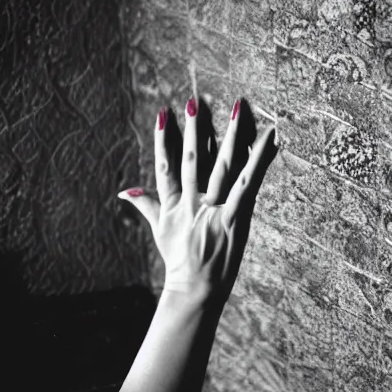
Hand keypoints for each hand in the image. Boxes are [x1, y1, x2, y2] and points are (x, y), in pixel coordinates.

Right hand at [120, 98, 278, 311]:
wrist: (195, 290)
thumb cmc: (179, 259)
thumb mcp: (160, 230)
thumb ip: (145, 204)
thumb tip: (123, 191)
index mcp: (173, 203)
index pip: (165, 164)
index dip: (162, 138)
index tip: (163, 113)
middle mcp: (192, 203)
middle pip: (193, 160)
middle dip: (195, 130)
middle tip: (195, 101)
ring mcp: (214, 211)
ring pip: (222, 167)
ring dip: (230, 136)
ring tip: (238, 110)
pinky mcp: (236, 221)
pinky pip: (248, 187)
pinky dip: (258, 164)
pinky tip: (269, 143)